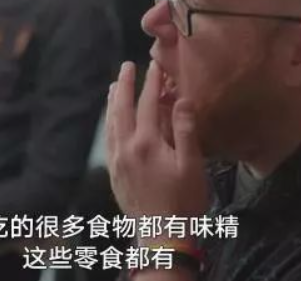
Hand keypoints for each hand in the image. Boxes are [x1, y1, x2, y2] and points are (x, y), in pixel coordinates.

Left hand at [106, 61, 208, 217]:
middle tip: (127, 66)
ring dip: (113, 102)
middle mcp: (126, 148)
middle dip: (124, 85)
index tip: (155, 64)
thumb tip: (181, 99)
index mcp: (146, 144)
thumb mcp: (192, 165)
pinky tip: (112, 120)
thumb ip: (185, 130)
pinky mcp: (114, 173)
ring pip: (111, 124)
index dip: (152, 83)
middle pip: (121, 109)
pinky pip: (108, 140)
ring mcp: (117, 161)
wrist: (161, 236)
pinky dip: (110, 123)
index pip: (147, 104)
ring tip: (114, 86)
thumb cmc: (183, 201)